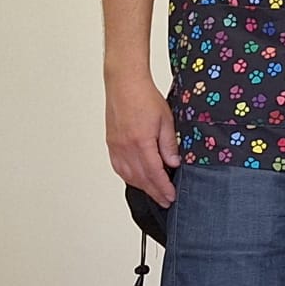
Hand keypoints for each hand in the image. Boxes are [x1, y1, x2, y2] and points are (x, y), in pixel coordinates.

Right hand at [107, 78, 181, 205]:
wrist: (124, 84)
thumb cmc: (145, 97)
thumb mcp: (166, 120)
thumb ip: (168, 144)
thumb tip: (173, 164)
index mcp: (141, 142)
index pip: (154, 173)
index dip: (163, 187)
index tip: (170, 196)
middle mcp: (125, 147)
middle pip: (140, 178)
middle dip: (154, 192)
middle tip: (165, 201)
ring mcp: (116, 146)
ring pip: (128, 175)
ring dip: (142, 187)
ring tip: (154, 193)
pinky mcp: (111, 143)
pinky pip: (118, 167)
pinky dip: (128, 177)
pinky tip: (136, 180)